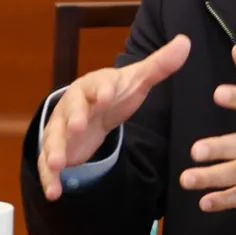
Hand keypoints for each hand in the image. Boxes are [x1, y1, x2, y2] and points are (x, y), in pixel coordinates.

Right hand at [38, 34, 190, 200]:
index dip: (103, 89)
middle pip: (71, 109)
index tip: (107, 95)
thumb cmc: (114, 92)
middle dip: (73, 117)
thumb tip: (186, 41)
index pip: (98, 84)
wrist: (90, 108)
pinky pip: (49, 164)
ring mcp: (62, 128)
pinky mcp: (58, 149)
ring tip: (56, 163)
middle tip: (76, 126)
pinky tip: (54, 193)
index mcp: (95, 85)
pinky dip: (50, 178)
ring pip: (54, 138)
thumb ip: (160, 64)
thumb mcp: (137, 80)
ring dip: (54, 149)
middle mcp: (74, 104)